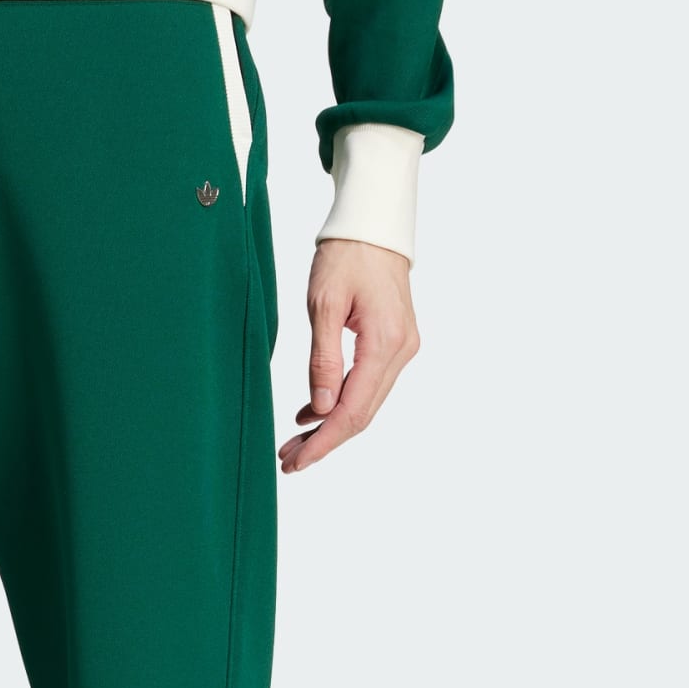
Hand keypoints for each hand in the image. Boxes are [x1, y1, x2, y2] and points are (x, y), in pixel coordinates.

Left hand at [279, 239, 420, 473]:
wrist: (372, 226)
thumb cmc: (346, 256)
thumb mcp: (324, 304)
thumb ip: (323, 360)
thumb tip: (321, 409)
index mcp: (386, 342)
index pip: (354, 410)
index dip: (325, 441)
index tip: (297, 461)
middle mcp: (401, 350)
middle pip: (362, 413)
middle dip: (324, 441)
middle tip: (288, 460)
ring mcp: (401, 348)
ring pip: (365, 403)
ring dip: (330, 425)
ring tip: (293, 443)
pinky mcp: (393, 343)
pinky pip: (366, 384)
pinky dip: (339, 402)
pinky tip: (310, 414)